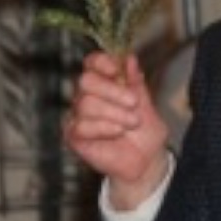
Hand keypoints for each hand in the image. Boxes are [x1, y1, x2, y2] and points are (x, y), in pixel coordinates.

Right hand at [65, 50, 170, 209]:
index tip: (116, 69)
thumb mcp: (146, 104)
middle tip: (133, 103)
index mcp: (104, 83)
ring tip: (131, 123)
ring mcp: (78, 116)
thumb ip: (136, 82)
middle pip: (86, 81)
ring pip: (86, 104)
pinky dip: (104, 128)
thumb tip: (130, 58)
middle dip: (113, 91)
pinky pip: (81, 126)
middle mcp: (87, 96)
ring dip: (114, 113)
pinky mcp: (73, 135)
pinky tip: (117, 132)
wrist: (146, 161)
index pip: (92, 62)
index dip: (101, 62)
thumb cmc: (145, 132)